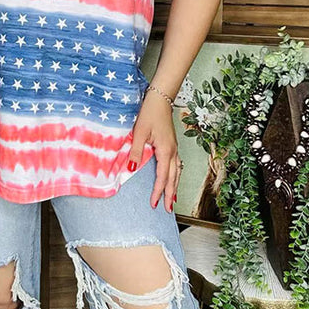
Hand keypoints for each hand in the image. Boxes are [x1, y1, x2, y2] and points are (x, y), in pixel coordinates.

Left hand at [128, 90, 182, 211]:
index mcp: (166, 151)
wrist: (160, 99)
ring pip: (177, 172)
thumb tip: (130, 169)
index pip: (162, 177)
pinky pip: (176, 165)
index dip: (158, 191)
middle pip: (173, 178)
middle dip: (170, 194)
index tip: (154, 203)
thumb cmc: (150, 113)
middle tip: (167, 210)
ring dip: (174, 187)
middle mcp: (173, 151)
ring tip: (172, 199)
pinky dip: (175, 176)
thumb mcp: (139, 132)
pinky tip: (173, 179)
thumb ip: (135, 151)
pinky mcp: (172, 145)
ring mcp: (174, 148)